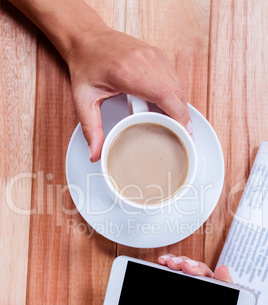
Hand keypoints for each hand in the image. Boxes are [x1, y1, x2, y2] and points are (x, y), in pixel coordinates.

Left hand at [67, 29, 191, 161]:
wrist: (86, 37)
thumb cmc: (86, 64)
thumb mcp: (83, 100)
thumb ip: (91, 129)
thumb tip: (95, 154)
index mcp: (128, 72)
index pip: (164, 95)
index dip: (178, 115)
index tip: (184, 133)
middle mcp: (145, 60)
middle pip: (176, 92)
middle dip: (183, 117)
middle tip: (183, 137)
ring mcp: (154, 55)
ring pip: (178, 86)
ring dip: (180, 107)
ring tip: (177, 126)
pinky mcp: (157, 55)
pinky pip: (174, 79)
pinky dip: (175, 96)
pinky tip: (170, 109)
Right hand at [86, 256, 239, 304]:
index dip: (225, 290)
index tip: (223, 276)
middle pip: (205, 285)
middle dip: (202, 272)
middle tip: (191, 270)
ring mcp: (169, 301)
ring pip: (188, 275)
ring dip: (186, 264)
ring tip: (177, 264)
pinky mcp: (154, 289)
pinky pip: (167, 271)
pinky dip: (169, 263)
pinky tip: (166, 262)